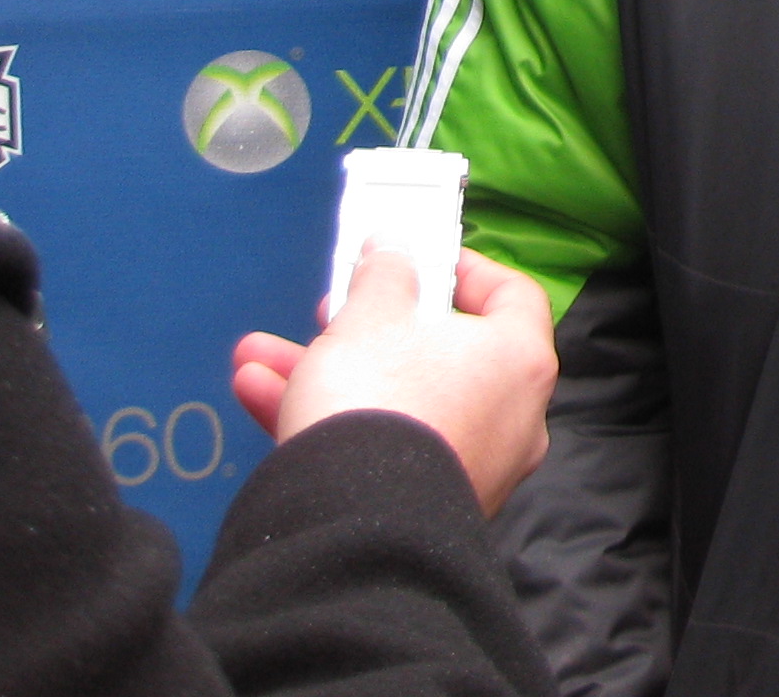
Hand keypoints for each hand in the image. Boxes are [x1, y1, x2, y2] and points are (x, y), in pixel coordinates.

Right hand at [231, 247, 557, 515]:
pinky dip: (332, 424)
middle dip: (365, 328)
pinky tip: (261, 398)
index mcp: (519, 360)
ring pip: (397, 403)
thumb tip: (394, 252)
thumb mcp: (372, 315)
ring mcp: (472, 467)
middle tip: (326, 312)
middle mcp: (511, 417)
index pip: (510, 296)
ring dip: (327, 374)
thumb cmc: (379, 400)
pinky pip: (382, 450)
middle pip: (439, 353)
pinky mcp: (427, 508)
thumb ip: (386, 274)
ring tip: (259, 357)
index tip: (421, 259)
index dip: (465, 270)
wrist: (352, 527)